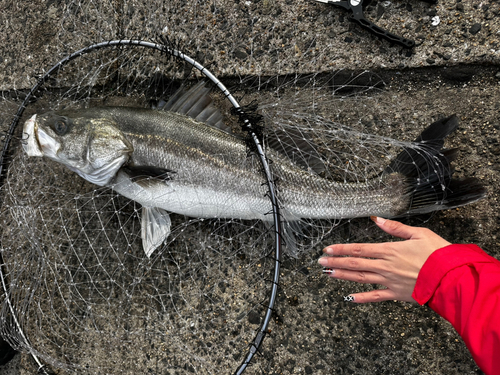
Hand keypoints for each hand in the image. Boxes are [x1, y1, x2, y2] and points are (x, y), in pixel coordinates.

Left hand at [318, 216, 450, 302]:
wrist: (452, 277)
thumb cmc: (438, 254)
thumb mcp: (418, 233)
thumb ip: (395, 227)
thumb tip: (377, 219)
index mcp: (390, 250)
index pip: (359, 249)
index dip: (341, 249)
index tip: (327, 249)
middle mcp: (385, 266)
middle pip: (355, 264)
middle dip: (335, 262)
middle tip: (320, 262)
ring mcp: (389, 281)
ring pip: (360, 278)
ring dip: (342, 276)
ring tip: (327, 274)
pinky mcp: (396, 294)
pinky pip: (375, 297)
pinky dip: (361, 298)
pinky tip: (349, 298)